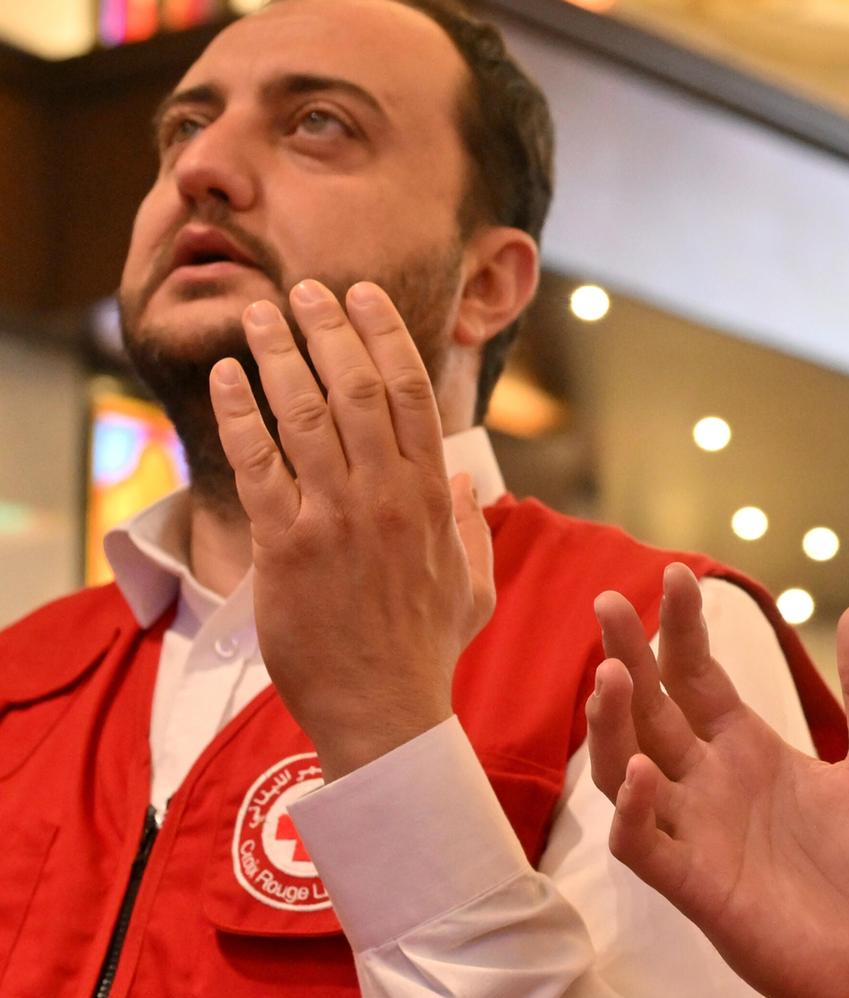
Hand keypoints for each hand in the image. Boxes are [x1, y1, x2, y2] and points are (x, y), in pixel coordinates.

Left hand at [209, 279, 494, 780]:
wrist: (383, 709)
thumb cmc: (427, 650)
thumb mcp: (473, 585)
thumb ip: (469, 525)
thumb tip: (464, 477)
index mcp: (432, 498)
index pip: (413, 394)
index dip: (385, 335)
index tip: (363, 298)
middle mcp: (386, 496)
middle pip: (358, 387)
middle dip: (329, 328)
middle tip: (304, 289)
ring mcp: (334, 518)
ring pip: (304, 413)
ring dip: (278, 354)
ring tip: (258, 314)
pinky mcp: (284, 546)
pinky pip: (257, 464)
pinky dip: (239, 414)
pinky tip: (226, 379)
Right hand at [589, 568, 848, 997]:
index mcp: (746, 751)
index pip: (697, 677)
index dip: (681, 630)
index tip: (675, 575)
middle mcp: (709, 785)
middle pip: (650, 711)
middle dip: (626, 657)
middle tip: (607, 602)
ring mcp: (696, 834)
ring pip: (627, 772)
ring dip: (613, 727)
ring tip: (611, 676)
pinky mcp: (696, 887)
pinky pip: (645, 847)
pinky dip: (637, 810)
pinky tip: (645, 770)